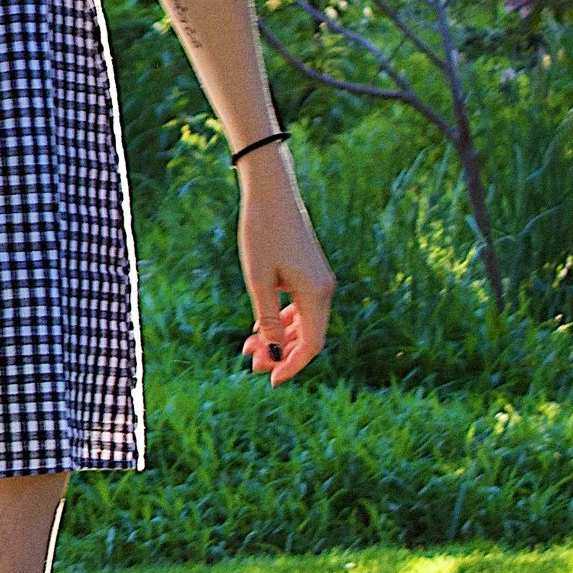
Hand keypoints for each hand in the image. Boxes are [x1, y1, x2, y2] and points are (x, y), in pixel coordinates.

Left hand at [236, 150, 333, 381]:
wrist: (271, 192)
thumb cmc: (262, 232)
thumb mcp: (258, 280)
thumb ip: (268, 319)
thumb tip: (273, 353)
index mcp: (317, 294)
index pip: (312, 345)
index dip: (291, 366)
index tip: (269, 380)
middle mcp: (324, 290)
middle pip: (309, 337)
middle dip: (282, 353)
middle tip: (250, 363)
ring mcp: (318, 281)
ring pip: (304, 322)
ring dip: (280, 338)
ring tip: (248, 347)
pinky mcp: (309, 273)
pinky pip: (300, 307)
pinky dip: (282, 320)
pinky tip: (260, 328)